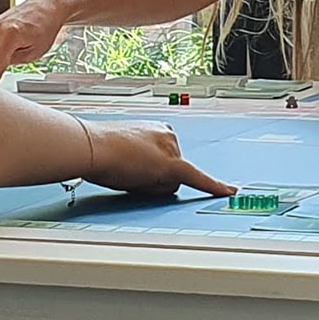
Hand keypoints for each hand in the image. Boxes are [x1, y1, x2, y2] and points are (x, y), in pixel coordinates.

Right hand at [83, 119, 237, 197]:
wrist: (91, 146)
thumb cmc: (96, 149)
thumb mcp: (121, 153)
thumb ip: (138, 160)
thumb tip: (143, 176)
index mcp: (155, 128)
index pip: (165, 158)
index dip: (150, 171)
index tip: (138, 167)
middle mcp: (167, 134)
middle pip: (172, 173)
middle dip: (155, 181)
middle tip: (128, 175)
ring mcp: (170, 148)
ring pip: (173, 182)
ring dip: (155, 186)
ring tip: (130, 177)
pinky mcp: (172, 165)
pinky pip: (197, 179)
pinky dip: (213, 186)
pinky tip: (228, 191)